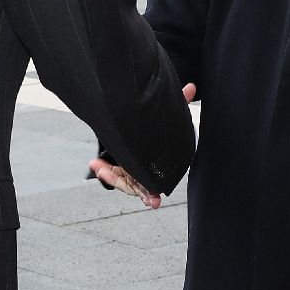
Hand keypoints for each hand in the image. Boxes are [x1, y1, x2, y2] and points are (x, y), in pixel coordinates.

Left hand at [87, 84, 195, 210]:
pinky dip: (108, 173)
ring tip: (98, 166)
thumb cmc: (165, 127)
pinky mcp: (126, 169)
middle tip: (109, 175)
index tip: (154, 202)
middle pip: (137, 185)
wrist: (154, 130)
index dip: (154, 193)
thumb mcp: (171, 114)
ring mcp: (136, 171)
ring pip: (124, 181)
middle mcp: (148, 171)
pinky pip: (116, 175)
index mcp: (160, 164)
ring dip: (110, 176)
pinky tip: (97, 166)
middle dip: (124, 183)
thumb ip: (180, 101)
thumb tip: (192, 87)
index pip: (156, 183)